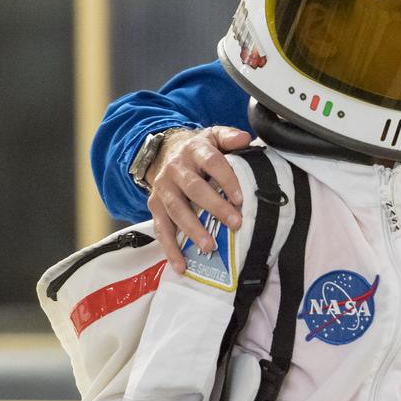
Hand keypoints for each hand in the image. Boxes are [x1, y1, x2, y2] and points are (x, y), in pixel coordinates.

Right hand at [146, 126, 251, 271]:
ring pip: (176, 210)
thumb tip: (246, 139)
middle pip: (194, 189)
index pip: (212, 162)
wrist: (164, 151)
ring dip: (192, 230)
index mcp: (194, 151)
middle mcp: (175, 169)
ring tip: (209, 246)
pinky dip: (170, 249)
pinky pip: (161, 229)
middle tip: (234, 223)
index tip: (240, 198)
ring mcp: (163, 189)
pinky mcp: (154, 207)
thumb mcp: (213, 136)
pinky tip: (181, 265)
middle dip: (214, 207)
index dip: (226, 179)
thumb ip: (229, 137)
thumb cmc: (198, 150)